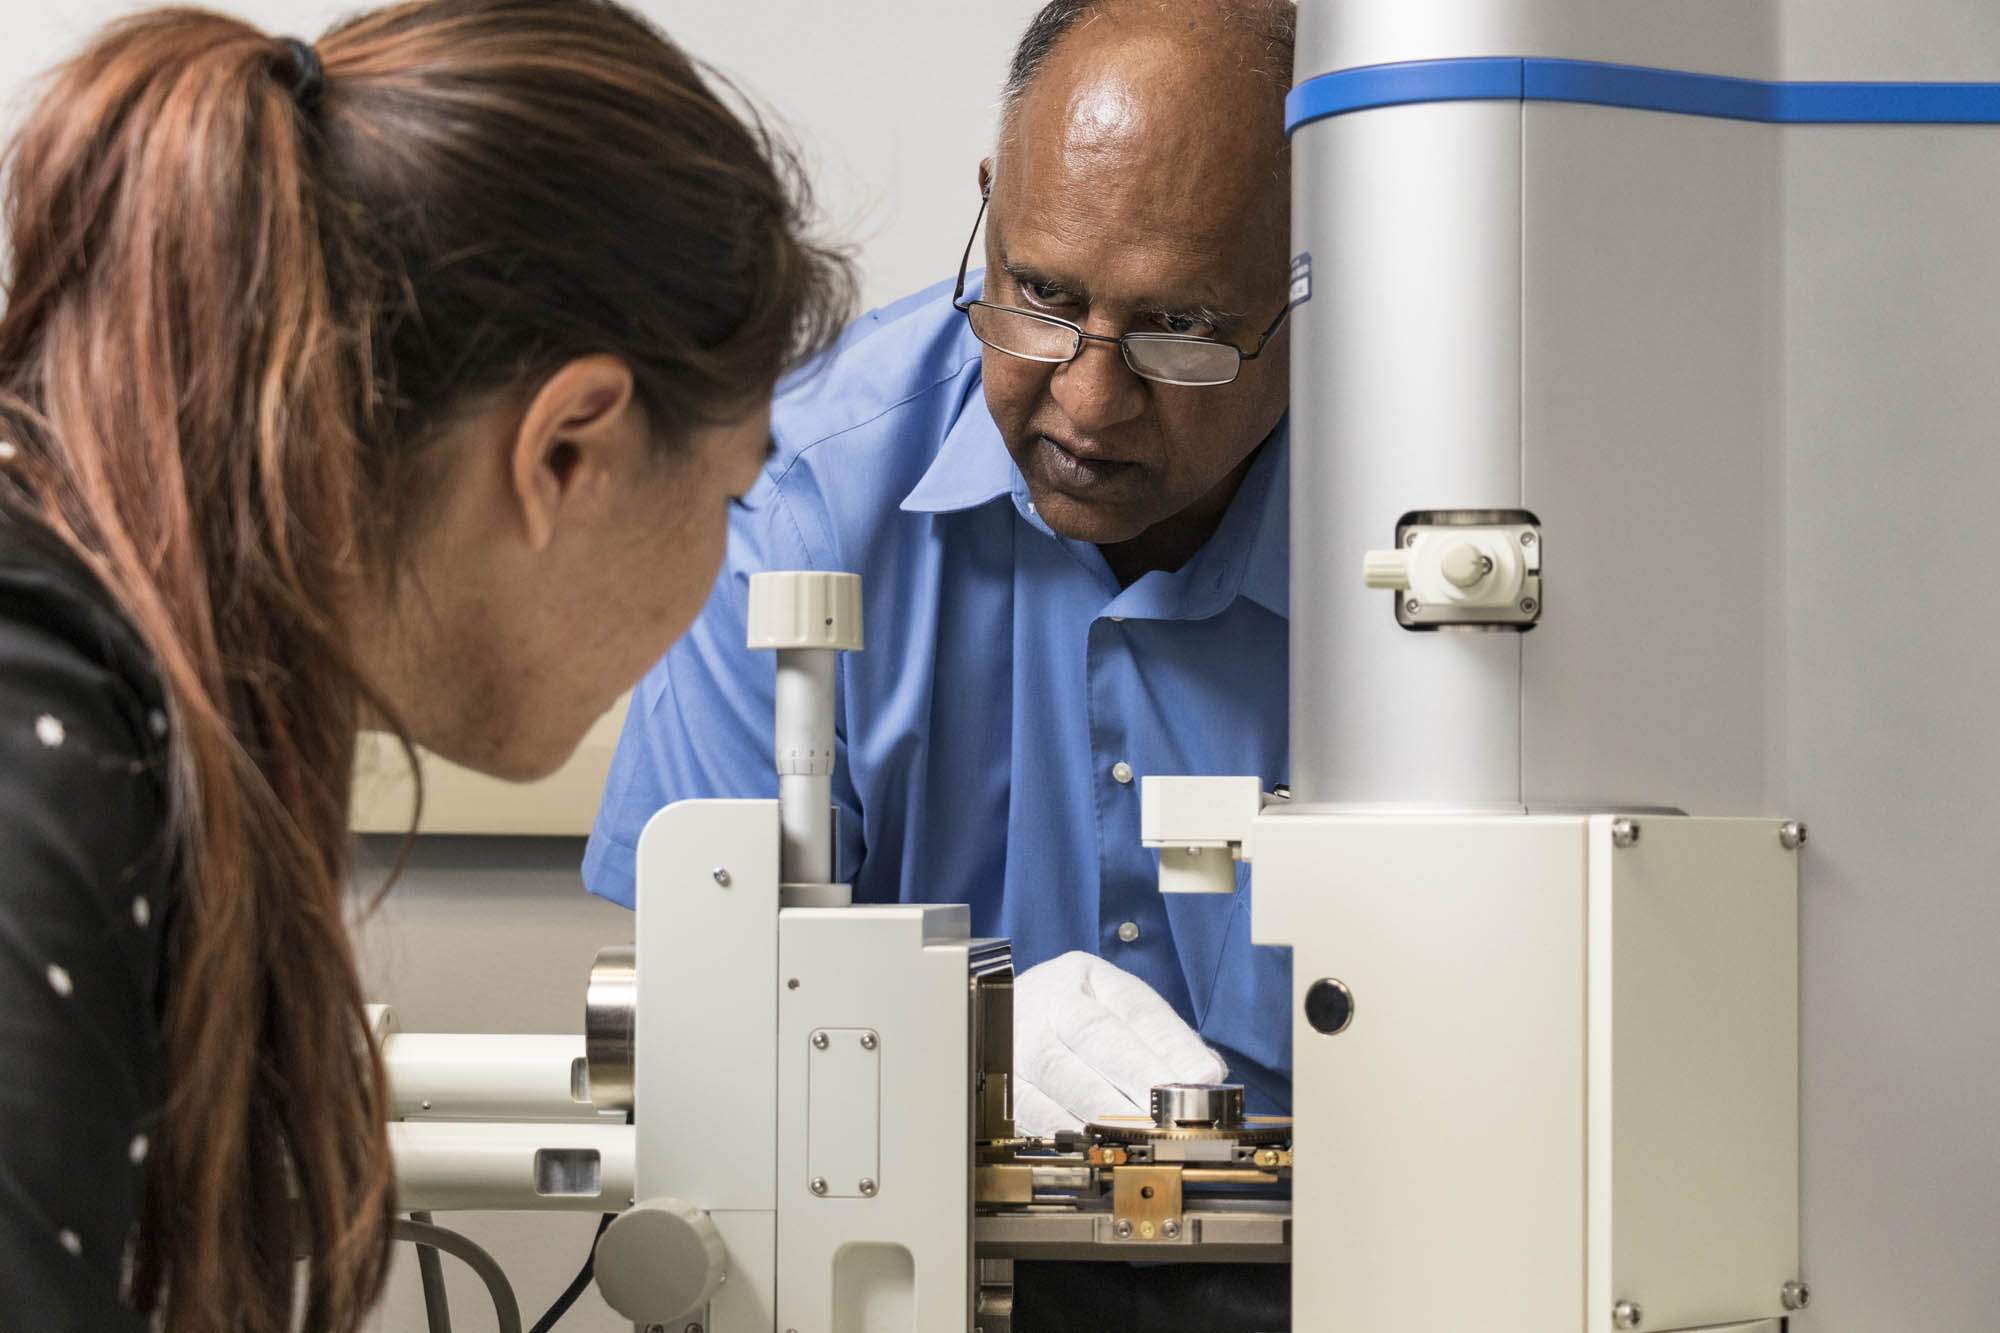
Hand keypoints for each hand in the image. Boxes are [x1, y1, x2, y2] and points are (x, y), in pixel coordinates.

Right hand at [1011, 951, 1227, 1136]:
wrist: (1005, 1015)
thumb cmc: (1073, 1018)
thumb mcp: (1117, 1011)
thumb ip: (1163, 1041)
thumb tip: (1205, 1078)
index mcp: (1087, 978)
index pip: (1137, 1009)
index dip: (1171, 1045)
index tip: (1204, 1077)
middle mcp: (1051, 1001)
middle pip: (1098, 1036)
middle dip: (1141, 1075)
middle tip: (1174, 1110)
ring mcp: (1021, 1039)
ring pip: (1063, 1074)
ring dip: (1106, 1109)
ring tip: (1142, 1133)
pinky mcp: (1003, 1081)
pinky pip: (1031, 1107)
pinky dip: (1064, 1129)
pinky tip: (1093, 1143)